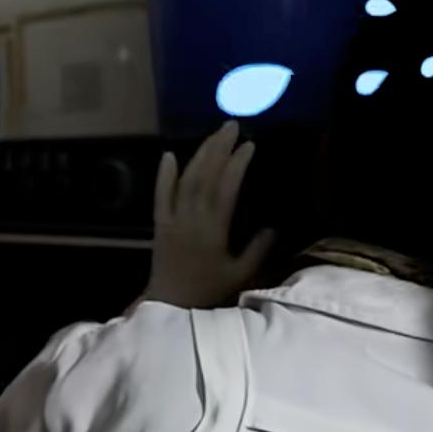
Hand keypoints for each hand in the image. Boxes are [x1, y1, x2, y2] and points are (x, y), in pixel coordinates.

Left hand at [139, 122, 274, 309]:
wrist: (171, 306)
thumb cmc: (208, 292)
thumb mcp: (240, 275)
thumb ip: (257, 251)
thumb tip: (272, 227)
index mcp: (213, 230)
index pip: (226, 188)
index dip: (237, 165)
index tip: (249, 145)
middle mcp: (192, 219)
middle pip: (205, 176)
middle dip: (219, 148)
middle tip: (232, 126)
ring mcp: (173, 220)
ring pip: (185, 181)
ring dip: (199, 155)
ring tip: (214, 135)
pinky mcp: (160, 225)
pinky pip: (160, 196)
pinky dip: (164, 175)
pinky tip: (169, 154)